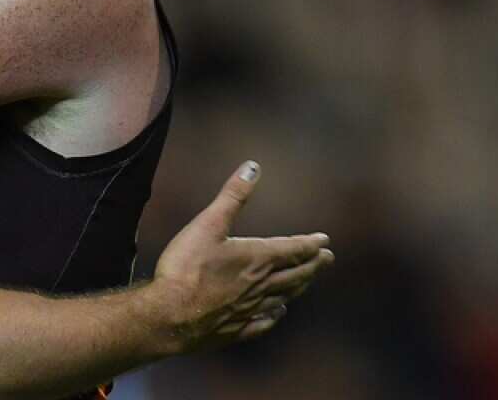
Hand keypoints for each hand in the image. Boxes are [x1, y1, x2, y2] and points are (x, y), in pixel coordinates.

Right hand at [151, 162, 334, 352]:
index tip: (325, 240)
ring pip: (284, 297)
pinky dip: (275, 316)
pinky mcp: (237, 328)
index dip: (310, 243)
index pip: (293, 249)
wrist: (170, 315)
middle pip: (296, 274)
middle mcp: (261, 285)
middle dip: (313, 265)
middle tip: (327, 258)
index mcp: (257, 259)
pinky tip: (278, 313)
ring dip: (299, 287)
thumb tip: (253, 168)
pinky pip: (264, 322)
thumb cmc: (186, 268)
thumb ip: (232, 196)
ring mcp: (250, 309)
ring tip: (307, 281)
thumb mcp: (208, 224)